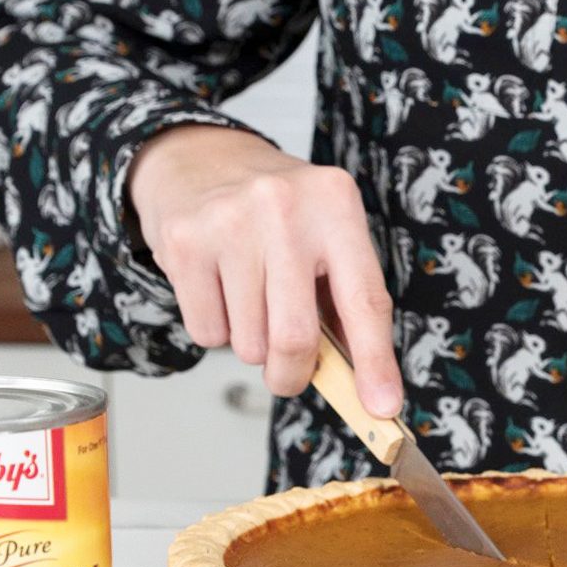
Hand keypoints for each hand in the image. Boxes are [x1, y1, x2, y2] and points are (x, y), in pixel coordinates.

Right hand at [129, 126, 403, 413]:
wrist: (200, 159)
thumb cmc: (278, 215)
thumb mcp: (326, 237)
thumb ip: (345, 304)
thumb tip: (365, 388)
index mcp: (336, 206)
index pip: (364, 301)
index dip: (375, 362)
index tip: (382, 407)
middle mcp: (284, 208)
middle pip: (295, 338)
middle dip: (293, 375)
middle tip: (289, 375)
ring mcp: (229, 222)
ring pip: (249, 345)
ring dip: (253, 346)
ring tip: (250, 300)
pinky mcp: (183, 242)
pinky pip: (208, 333)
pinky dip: (218, 330)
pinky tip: (220, 288)